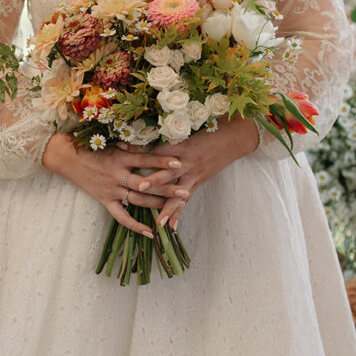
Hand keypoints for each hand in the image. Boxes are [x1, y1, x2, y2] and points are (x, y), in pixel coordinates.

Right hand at [41, 133, 188, 236]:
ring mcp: (111, 189)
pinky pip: (121, 216)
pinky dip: (135, 225)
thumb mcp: (110, 143)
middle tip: (185, 190)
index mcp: (119, 157)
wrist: (66, 158)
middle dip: (166, 187)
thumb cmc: (89, 146)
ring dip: (157, 204)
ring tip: (174, 207)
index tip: (179, 162)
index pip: (145, 159)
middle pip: (145, 183)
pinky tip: (149, 233)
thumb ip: (130, 147)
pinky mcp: (104, 200)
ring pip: (137, 199)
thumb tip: (152, 144)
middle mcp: (117, 174)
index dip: (162, 161)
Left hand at [144, 116, 259, 230]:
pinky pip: (187, 200)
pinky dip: (179, 213)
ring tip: (157, 221)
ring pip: (178, 192)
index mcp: (182, 144)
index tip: (121, 147)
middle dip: (154, 180)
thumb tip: (140, 132)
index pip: (159, 147)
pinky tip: (171, 227)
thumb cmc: (208, 129)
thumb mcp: (187, 128)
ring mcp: (195, 173)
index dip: (140, 147)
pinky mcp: (199, 182)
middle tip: (138, 187)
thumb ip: (165, 134)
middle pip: (169, 171)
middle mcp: (188, 161)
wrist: (234, 137)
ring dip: (167, 207)